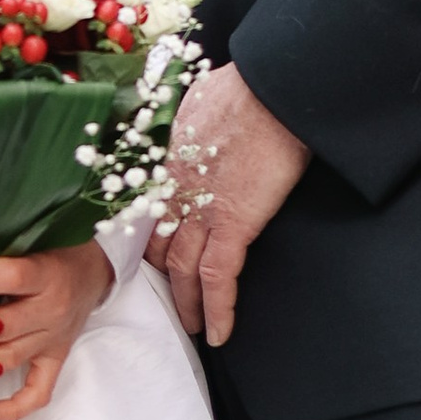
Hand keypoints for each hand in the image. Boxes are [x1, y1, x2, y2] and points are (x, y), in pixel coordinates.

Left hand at [0, 241, 112, 419]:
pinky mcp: (57, 360)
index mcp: (44, 273)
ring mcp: (55, 339)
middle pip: (0, 327)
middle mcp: (52, 309)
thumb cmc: (49, 251)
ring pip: (8, 359)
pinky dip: (9, 409)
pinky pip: (37, 393)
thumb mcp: (24, 244)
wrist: (92, 269)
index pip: (4, 278)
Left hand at [148, 65, 309, 344]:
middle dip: (161, 275)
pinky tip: (219, 333)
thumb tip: (209, 108)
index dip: (150, 234)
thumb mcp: (206, 97)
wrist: (270, 90)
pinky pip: (219, 276)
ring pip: (183, 268)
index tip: (151, 252)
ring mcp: (204, 208)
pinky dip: (218, 308)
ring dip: (187, 302)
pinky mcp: (235, 223)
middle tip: (168, 298)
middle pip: (159, 242)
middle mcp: (179, 188)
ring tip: (193, 327)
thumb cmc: (247, 86)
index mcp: (173, 158)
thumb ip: (201, 114)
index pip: (152, 207)